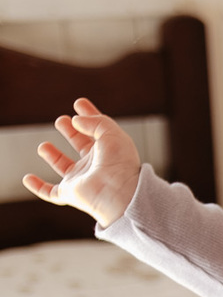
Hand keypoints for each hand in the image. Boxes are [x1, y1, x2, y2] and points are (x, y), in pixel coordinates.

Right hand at [23, 99, 140, 227]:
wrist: (118, 192)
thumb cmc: (120, 163)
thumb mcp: (111, 132)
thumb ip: (93, 121)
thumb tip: (74, 120)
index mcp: (109, 150)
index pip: (97, 129)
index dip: (89, 115)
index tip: (79, 103)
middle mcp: (95, 164)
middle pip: (81, 145)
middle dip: (71, 132)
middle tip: (61, 120)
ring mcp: (81, 179)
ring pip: (65, 167)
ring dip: (53, 156)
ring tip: (43, 146)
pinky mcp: (70, 193)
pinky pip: (51, 193)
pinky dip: (38, 187)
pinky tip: (28, 178)